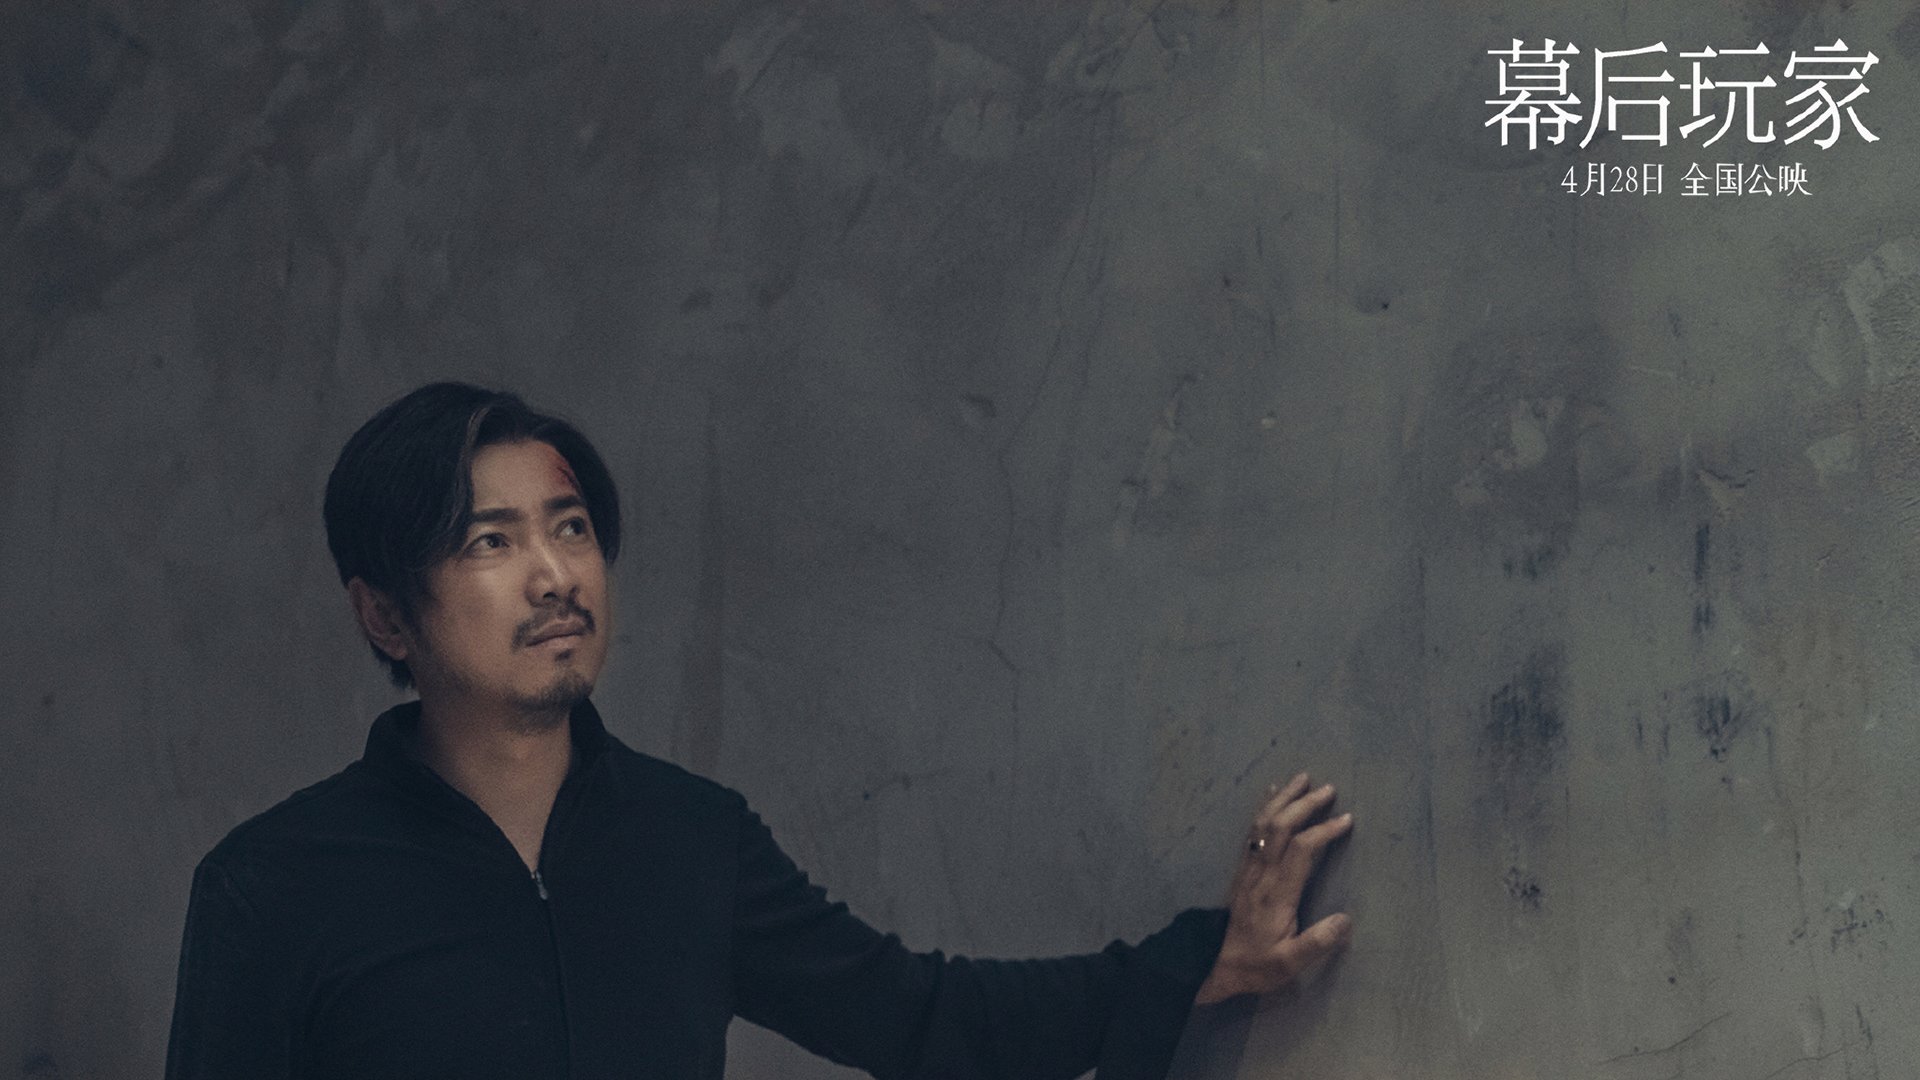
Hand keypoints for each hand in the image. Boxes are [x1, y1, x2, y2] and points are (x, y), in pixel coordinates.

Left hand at [1194, 772, 1352, 1004]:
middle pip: (1282, 828)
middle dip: (1305, 805)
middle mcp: (1262, 873)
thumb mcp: (1289, 963)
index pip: (1302, 850)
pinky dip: (1265, 809)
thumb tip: (1345, 919)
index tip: (1346, 820)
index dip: (1323, 831)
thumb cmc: (1257, 963)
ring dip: (1284, 799)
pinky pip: (1253, 831)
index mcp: (1278, 892)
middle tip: (1329, 788)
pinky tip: (1272, 795)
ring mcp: (1249, 868)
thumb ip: (1317, 942)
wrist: (1214, 963)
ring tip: (1302, 779)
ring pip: (1264, 824)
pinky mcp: (1242, 869)